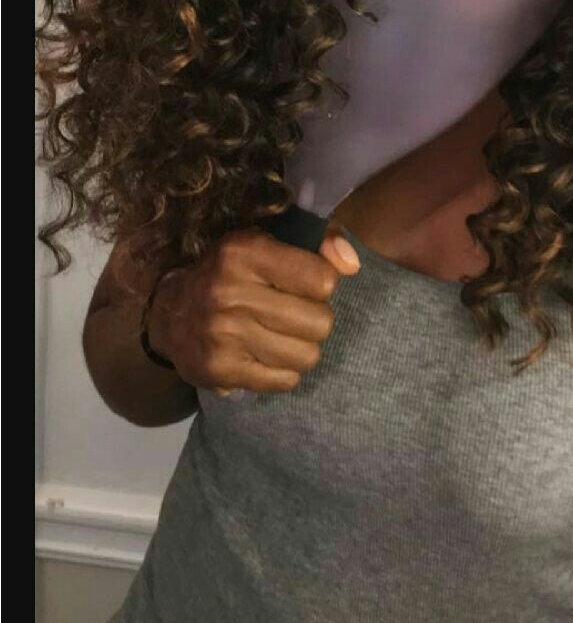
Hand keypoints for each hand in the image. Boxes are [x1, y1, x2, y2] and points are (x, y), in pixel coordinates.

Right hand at [147, 223, 360, 395]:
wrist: (170, 312)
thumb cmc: (235, 272)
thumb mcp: (271, 241)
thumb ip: (321, 243)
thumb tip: (353, 264)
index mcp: (245, 252)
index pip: (322, 280)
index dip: (321, 282)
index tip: (303, 282)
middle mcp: (230, 292)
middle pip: (320, 323)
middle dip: (315, 319)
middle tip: (293, 313)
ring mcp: (223, 335)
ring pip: (307, 356)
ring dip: (302, 347)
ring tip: (282, 335)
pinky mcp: (220, 370)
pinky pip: (285, 381)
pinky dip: (283, 371)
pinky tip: (266, 355)